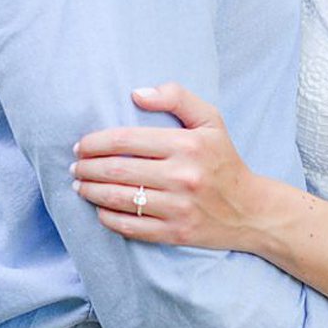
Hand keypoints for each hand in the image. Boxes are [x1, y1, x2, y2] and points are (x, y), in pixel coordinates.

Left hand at [70, 86, 258, 251]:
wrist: (251, 210)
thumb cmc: (224, 160)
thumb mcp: (210, 120)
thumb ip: (177, 97)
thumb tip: (137, 94)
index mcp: (187, 145)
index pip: (126, 140)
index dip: (95, 142)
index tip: (81, 146)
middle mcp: (182, 177)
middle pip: (118, 170)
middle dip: (88, 168)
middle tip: (75, 167)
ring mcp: (179, 208)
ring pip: (120, 199)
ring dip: (91, 192)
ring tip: (80, 186)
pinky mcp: (176, 233)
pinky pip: (131, 227)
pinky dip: (108, 219)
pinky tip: (99, 210)